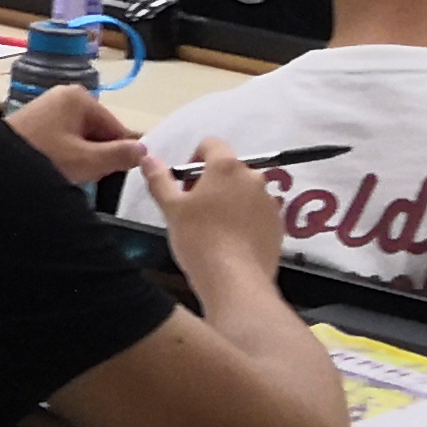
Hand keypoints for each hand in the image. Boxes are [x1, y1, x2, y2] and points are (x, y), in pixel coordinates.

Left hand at [4, 84, 145, 190]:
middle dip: (95, 155)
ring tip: (67, 173)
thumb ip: (119, 155)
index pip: (116, 127)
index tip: (109, 174)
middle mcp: (65, 95)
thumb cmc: (44, 158)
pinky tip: (54, 168)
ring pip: (80, 137)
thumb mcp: (86, 161)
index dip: (117, 153)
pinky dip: (64, 154)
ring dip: (79, 157)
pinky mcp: (36, 119)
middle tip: (82, 174)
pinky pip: (63, 137)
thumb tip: (145, 150)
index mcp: (80, 97)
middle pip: (98, 131)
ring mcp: (49, 106)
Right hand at [143, 139, 288, 293]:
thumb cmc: (199, 240)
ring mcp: (270, 202)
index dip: (194, 159)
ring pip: (246, 192)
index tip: (186, 185)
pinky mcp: (278, 225)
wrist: (235, 282)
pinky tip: (233, 242)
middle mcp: (253, 177)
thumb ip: (160, 180)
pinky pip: (259, 214)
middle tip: (195, 210)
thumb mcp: (171, 209)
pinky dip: (247, 220)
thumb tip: (148, 157)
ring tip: (215, 229)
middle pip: (229, 170)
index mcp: (227, 166)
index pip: (211, 144)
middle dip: (212, 183)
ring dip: (231, 201)